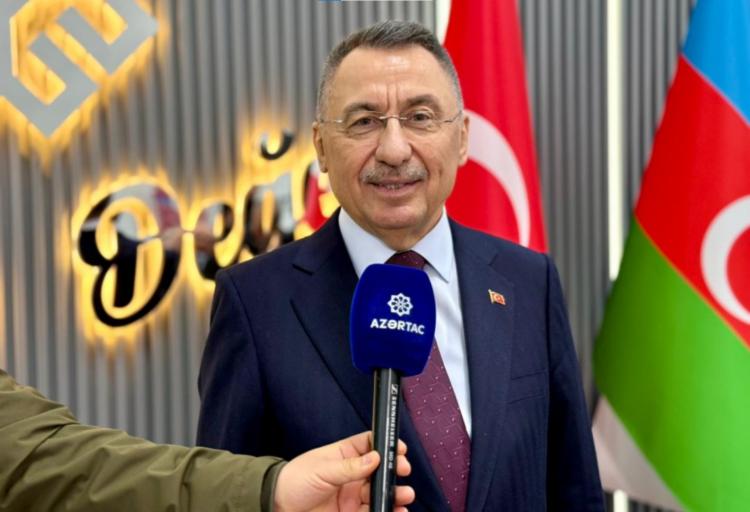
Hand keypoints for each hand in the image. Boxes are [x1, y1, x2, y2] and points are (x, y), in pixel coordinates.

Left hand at [274, 431, 413, 511]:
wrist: (277, 507)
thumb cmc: (295, 480)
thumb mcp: (322, 470)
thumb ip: (349, 467)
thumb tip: (375, 457)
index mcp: (344, 455)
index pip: (370, 445)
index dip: (386, 445)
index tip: (399, 448)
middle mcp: (352, 474)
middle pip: (380, 470)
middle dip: (395, 470)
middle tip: (403, 471)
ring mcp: (353, 495)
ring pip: (380, 492)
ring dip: (395, 492)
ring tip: (405, 495)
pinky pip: (373, 510)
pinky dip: (386, 510)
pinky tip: (396, 510)